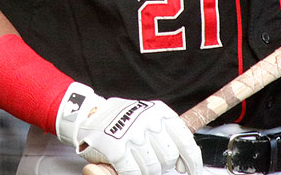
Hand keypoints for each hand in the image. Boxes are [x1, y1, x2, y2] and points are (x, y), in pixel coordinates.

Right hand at [55, 83, 201, 174]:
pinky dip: (131, 174)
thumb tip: (185, 161)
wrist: (88, 114)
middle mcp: (148, 121)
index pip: (185, 140)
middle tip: (149, 160)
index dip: (191, 160)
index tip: (190, 170)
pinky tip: (126, 168)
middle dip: (161, 164)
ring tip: (133, 159)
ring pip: (152, 168)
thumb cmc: (121, 119)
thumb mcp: (147, 116)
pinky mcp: (117, 148)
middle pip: (168, 158)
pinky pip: (133, 173)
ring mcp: (132, 135)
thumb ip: (166, 134)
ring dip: (144, 169)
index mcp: (159, 112)